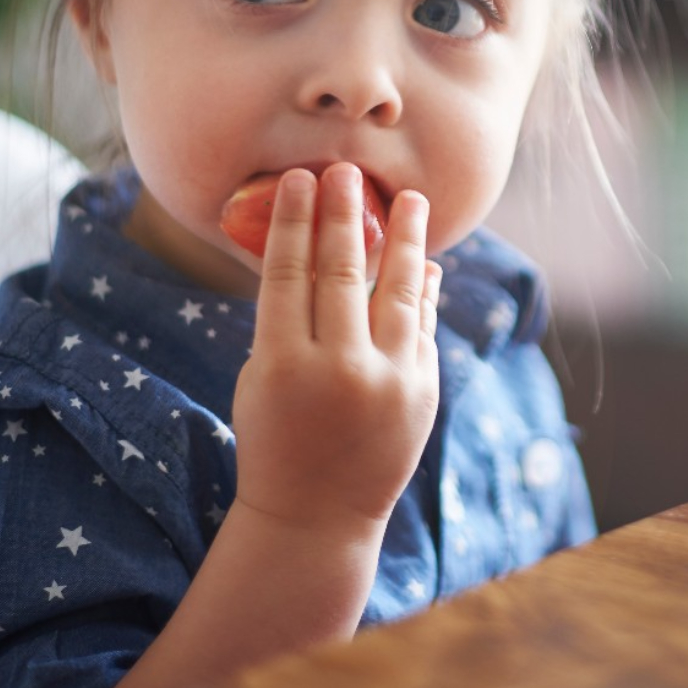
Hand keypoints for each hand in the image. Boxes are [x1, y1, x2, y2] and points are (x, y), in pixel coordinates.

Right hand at [230, 164, 441, 535]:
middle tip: (347, 171)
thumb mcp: (262, 380)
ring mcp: (388, 381)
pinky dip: (424, 292)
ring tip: (411, 199)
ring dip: (406, 240)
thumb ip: (290, 321)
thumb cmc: (275, 438)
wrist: (316, 515)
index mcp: (282, 365)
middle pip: (342, 273)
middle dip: (345, 216)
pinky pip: (423, 326)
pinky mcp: (422, 391)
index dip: (296, 222)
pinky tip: (425, 262)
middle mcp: (338, 370)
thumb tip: (322, 254)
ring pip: (399, 292)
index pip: (289, 275)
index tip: (301, 179)